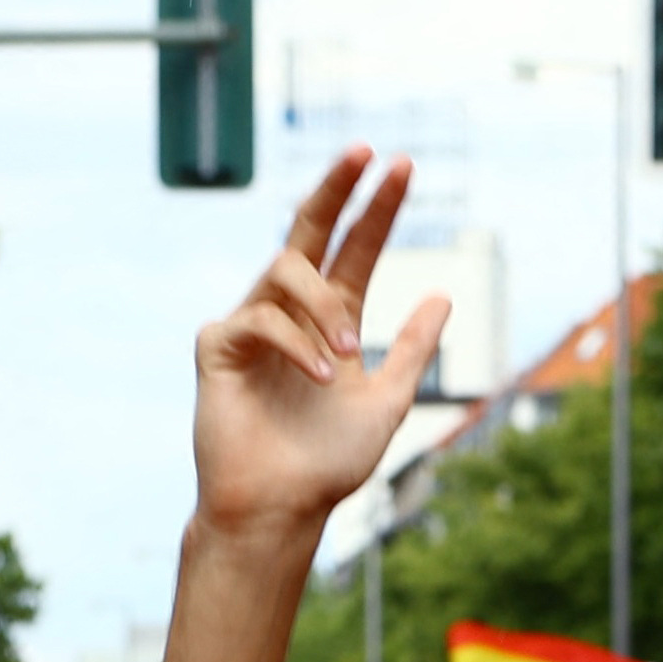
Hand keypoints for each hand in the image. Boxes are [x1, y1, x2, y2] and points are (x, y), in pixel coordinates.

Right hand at [191, 151, 445, 545]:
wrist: (279, 510)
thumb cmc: (326, 466)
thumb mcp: (386, 403)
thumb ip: (411, 351)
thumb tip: (443, 296)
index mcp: (330, 322)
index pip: (355, 250)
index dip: (378, 210)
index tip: (403, 166)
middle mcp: (290, 314)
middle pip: (310, 229)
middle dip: (337, 187)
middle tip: (364, 151)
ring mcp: (251, 325)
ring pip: (287, 272)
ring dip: (322, 309)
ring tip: (343, 355)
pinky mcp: (218, 346)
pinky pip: (260, 318)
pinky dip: (295, 344)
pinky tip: (317, 378)